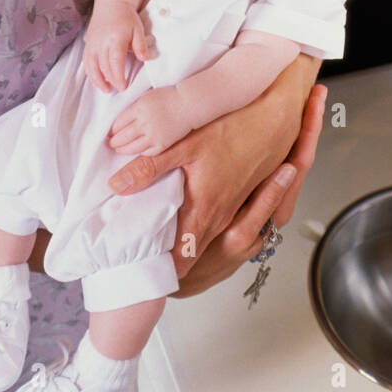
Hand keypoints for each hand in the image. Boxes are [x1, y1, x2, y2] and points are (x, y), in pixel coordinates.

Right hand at [83, 0, 152, 92]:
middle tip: (120, 89)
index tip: (123, 86)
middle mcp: (101, 43)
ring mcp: (92, 44)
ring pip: (92, 67)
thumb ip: (141, 45)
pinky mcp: (88, 45)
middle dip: (111, 80)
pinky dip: (91, 73)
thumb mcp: (138, 29)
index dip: (118, 77)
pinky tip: (97, 80)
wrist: (111, 4)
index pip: (115, 62)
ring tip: (107, 89)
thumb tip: (145, 59)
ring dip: (98, 80)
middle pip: (104, 67)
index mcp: (115, 39)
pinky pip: (86, 63)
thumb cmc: (126, 17)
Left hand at [106, 53, 319, 270]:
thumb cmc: (235, 129)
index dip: (160, 269)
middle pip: (189, 255)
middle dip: (166, 259)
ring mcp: (230, 211)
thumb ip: (150, 167)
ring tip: (154, 240)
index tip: (139, 270)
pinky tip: (182, 213)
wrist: (274, 121)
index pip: (179, 259)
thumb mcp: (185, 144)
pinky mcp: (237, 200)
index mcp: (203, 211)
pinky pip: (213, 225)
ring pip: (200, 240)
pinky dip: (195, 227)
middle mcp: (219, 218)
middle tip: (139, 257)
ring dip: (181, 243)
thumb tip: (117, 185)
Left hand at [107, 85, 190, 156]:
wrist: (189, 103)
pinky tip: (137, 151)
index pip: (118, 123)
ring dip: (123, 149)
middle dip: (114, 141)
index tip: (109, 132)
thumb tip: (120, 120)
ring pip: (131, 147)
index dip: (112, 130)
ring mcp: (153, 134)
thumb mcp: (147, 97)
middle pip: (122, 136)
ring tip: (119, 149)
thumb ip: (134, 108)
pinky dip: (140, 152)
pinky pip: (147, 152)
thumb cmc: (169, 97)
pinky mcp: (163, 143)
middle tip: (110, 143)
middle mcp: (144, 122)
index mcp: (139, 108)